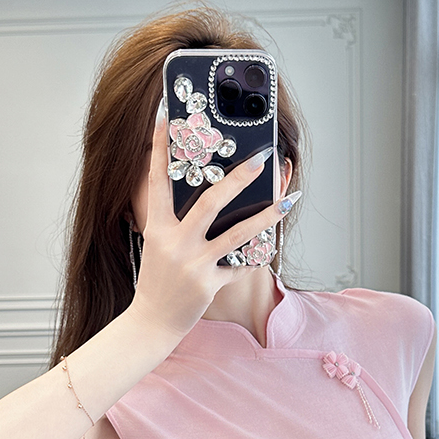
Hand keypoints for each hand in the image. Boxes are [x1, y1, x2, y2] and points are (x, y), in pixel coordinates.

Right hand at [128, 104, 292, 339]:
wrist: (151, 323)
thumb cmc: (157, 279)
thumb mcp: (158, 245)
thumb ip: (175, 221)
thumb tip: (206, 195)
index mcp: (157, 227)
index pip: (158, 180)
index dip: (158, 147)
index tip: (163, 116)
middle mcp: (174, 242)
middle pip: (210, 202)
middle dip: (239, 179)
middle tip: (261, 159)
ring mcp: (193, 264)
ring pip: (237, 233)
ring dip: (266, 215)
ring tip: (287, 200)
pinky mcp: (209, 284)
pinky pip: (240, 265)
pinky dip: (255, 255)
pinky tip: (271, 244)